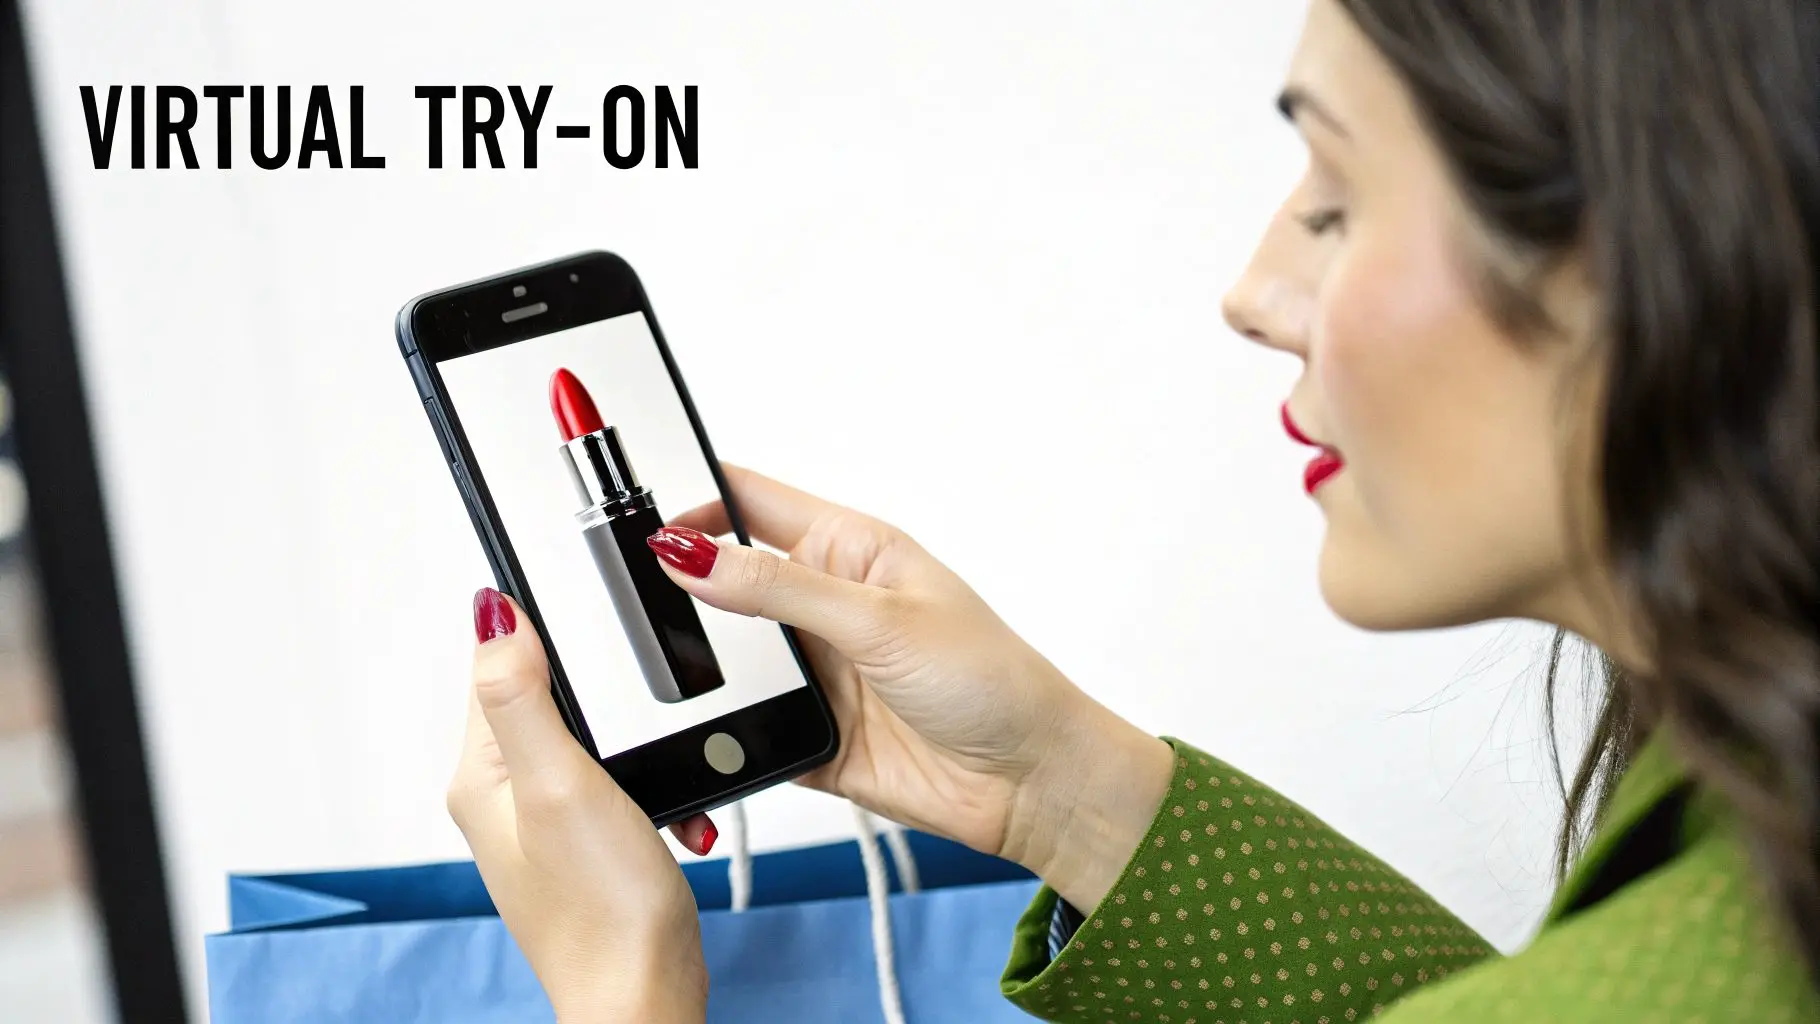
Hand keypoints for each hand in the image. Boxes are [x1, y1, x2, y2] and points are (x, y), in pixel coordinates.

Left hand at [448, 589, 707, 1023]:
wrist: (645, 998)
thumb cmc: (602, 911)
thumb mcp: (560, 782)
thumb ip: (521, 695)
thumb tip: (489, 615)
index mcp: (482, 775)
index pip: (495, 667)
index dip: (538, 631)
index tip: (584, 609)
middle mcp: (504, 796)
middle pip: (553, 701)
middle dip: (613, 701)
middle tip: (646, 720)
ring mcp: (545, 824)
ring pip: (597, 744)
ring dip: (645, 752)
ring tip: (665, 783)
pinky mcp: (586, 847)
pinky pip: (624, 788)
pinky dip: (659, 794)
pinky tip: (677, 818)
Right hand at [646, 466, 1173, 909]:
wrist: (1032, 783)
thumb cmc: (991, 679)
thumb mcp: (879, 619)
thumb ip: (778, 588)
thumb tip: (689, 552)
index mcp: (846, 549)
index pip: (747, 500)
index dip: (690, 498)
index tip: (630, 515)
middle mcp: (822, 605)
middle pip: (721, 582)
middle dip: (675, 590)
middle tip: (626, 603)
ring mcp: (813, 671)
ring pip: (722, 660)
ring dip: (696, 670)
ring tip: (661, 674)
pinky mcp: (808, 734)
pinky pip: (742, 732)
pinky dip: (719, 738)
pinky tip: (704, 738)